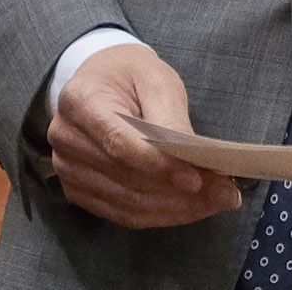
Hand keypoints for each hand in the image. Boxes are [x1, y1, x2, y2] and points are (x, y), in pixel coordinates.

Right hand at [46, 43, 243, 227]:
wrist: (102, 80)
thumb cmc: (132, 76)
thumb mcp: (157, 80)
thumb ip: (170, 118)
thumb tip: (192, 160)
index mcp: (81, 100)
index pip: (120, 143)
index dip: (159, 165)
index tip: (197, 178)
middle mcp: (66, 138)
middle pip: (125, 178)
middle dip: (178, 192)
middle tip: (225, 193)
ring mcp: (68, 169)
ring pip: (126, 203)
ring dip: (175, 209)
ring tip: (216, 201)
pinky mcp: (79, 190)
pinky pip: (122, 213)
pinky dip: (160, 215)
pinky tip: (190, 208)